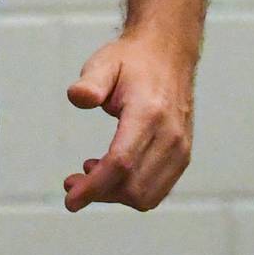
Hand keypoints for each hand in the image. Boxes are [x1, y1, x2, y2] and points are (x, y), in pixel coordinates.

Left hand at [63, 33, 194, 213]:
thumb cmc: (132, 61)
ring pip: (146, 195)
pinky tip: (112, 171)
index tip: (70, 199)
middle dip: (99, 193)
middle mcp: (170, 135)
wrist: (168, 54)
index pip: (121, 162)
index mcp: (149, 112)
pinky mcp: (183, 156)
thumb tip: (77, 97)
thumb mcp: (105, 63)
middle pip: (133, 186)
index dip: (94, 186)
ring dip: (114, 195)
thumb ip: (90, 82)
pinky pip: (157, 190)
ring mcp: (180, 148)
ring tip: (90, 172)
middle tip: (71, 183)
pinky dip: (132, 191)